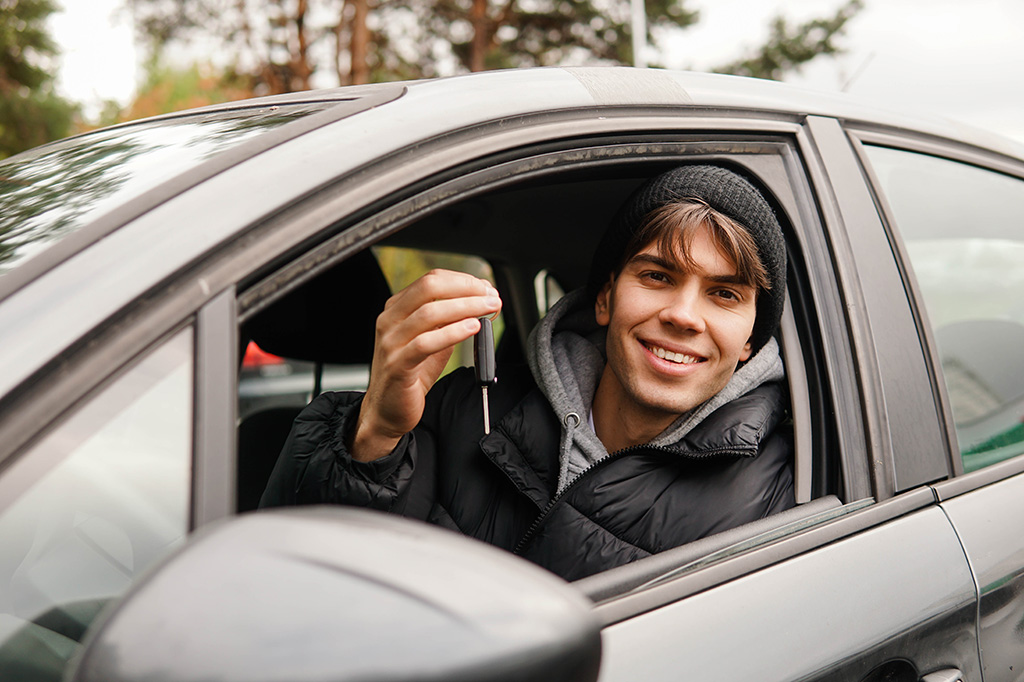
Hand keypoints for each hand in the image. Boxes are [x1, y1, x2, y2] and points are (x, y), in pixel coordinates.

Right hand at [351, 269, 500, 460]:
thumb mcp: (432, 340)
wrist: (387, 409)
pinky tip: (472, 328)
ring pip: (429, 313)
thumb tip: (480, 302)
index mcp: (396, 308)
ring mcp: (391, 342)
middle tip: (492, 297)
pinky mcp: (397, 365)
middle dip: (466, 289)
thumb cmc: (410, 374)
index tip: (486, 288)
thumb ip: (450, 321)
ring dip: (466, 307)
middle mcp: (390, 321)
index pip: (431, 280)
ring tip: (489, 309)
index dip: (463, 281)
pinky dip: (452, 332)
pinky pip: (425, 343)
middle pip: (429, 288)